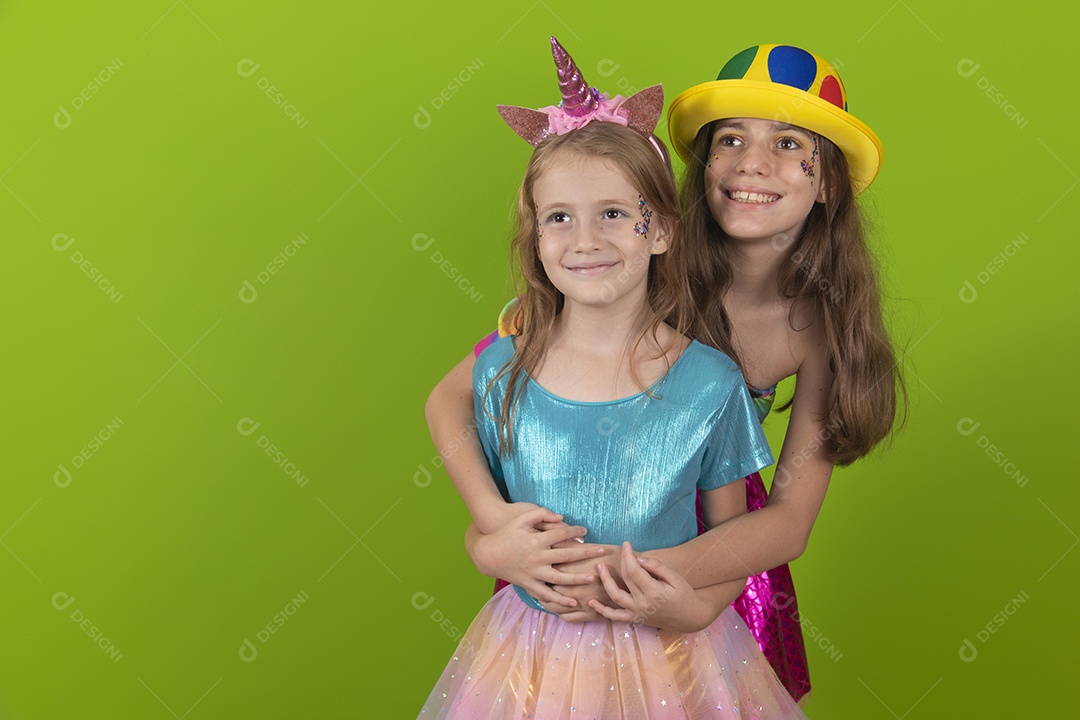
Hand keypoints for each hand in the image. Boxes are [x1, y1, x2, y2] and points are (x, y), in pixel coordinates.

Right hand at [467, 506, 603, 606]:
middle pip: (566, 555)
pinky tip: (573, 602)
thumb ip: (541, 514)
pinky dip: (559, 599)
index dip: (575, 531)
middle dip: (585, 553)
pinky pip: (546, 594)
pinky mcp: (529, 584)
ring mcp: (533, 573)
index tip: (586, 531)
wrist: (488, 555)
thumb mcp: (521, 518)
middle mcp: (536, 557)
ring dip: (576, 578)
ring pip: (559, 578)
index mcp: (536, 540)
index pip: (561, 534)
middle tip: (601, 551)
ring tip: (591, 578)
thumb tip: (562, 518)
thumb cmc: (507, 534)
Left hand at [540, 545, 622, 620]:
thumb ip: (571, 544)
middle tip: (532, 579)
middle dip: (538, 585)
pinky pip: (567, 618)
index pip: (547, 569)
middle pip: (546, 589)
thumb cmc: (616, 557)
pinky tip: (559, 607)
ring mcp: (581, 604)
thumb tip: (553, 538)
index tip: (534, 563)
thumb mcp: (592, 547)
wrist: (638, 575)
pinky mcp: (590, 615)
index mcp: (573, 570)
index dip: (539, 566)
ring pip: (554, 606)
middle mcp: (574, 588)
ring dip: (546, 600)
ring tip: (542, 595)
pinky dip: (560, 613)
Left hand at [588, 542, 714, 632]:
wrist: (690, 618)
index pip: (634, 570)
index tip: (626, 544)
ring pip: (615, 597)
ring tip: (599, 568)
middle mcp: (642, 604)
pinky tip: (592, 602)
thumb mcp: (675, 578)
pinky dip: (602, 611)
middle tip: (619, 550)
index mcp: (654, 592)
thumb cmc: (685, 595)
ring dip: (605, 582)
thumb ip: (656, 567)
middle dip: (620, 562)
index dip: (628, 555)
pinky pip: (615, 617)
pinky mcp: (635, 619)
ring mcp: (637, 613)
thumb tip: (639, 559)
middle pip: (624, 579)